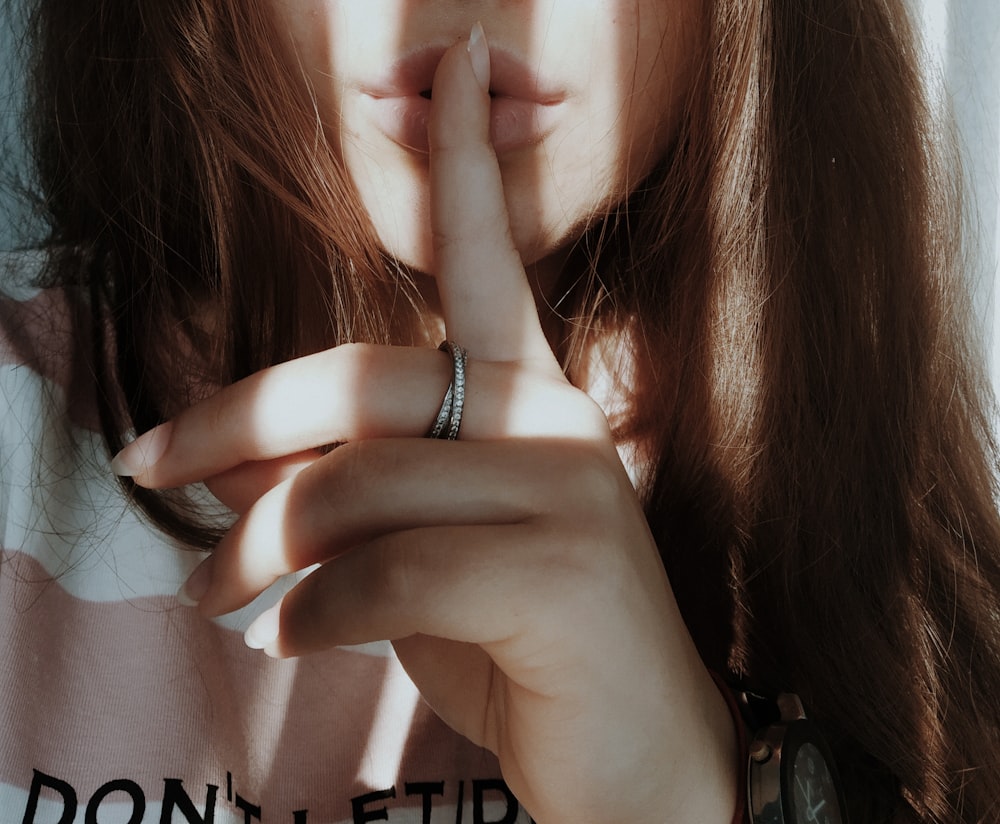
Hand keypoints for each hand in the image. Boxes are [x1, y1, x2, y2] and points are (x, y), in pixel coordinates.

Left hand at [113, 28, 737, 823]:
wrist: (638, 764)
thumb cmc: (525, 650)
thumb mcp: (421, 558)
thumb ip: (352, 494)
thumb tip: (236, 463)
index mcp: (535, 401)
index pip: (493, 260)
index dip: (470, 160)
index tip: (456, 62)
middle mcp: (558, 423)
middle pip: (361, 378)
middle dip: (235, 419)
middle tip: (149, 465)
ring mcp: (570, 493)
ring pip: (357, 484)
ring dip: (260, 548)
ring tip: (220, 593)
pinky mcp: (564, 574)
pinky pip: (386, 572)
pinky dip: (317, 613)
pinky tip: (299, 642)